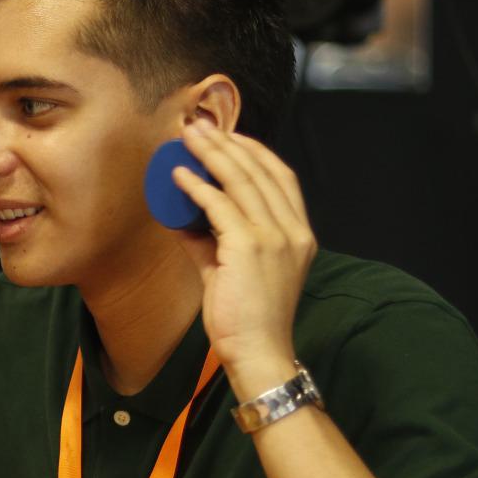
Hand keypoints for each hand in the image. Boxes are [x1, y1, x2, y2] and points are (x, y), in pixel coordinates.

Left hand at [173, 119, 316, 399]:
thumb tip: (183, 216)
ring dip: (212, 154)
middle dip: (228, 143)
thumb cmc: (245, 318)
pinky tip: (179, 176)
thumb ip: (212, 242)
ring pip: (242, 181)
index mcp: (298, 235)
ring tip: (188, 137)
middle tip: (199, 125)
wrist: (258, 353)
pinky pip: (220, 206)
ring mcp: (275, 238)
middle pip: (261, 170)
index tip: (227, 136)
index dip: (254, 151)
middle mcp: (293, 231)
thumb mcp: (231, 272)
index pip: (281, 177)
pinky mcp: (250, 248)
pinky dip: (198, 187)